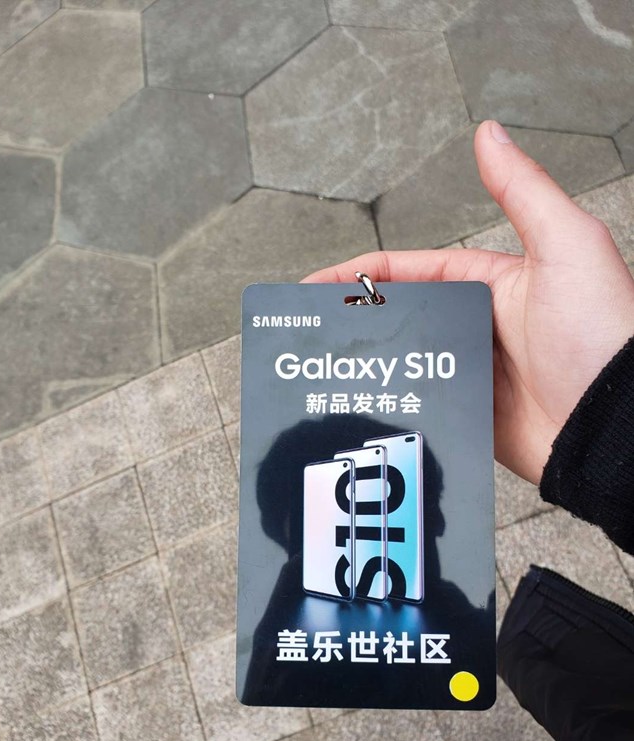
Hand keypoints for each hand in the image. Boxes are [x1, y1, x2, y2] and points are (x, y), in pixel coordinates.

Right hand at [302, 120, 633, 484]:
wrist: (614, 427)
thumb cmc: (603, 333)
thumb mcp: (567, 247)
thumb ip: (523, 191)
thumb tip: (488, 135)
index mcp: (496, 283)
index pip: (417, 271)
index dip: (367, 274)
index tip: (322, 283)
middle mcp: (483, 326)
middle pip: (406, 316)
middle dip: (360, 317)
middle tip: (315, 325)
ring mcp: (476, 373)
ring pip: (409, 359)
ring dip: (372, 359)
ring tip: (326, 363)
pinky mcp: (474, 415)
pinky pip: (425, 401)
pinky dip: (396, 397)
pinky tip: (365, 399)